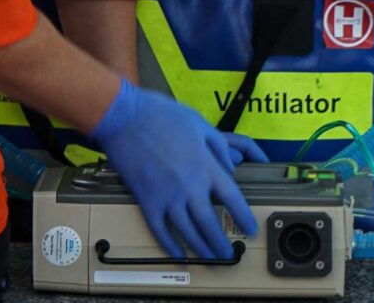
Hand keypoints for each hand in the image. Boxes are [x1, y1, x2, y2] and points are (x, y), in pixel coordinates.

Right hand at [91, 81, 267, 262]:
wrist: (124, 117)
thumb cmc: (161, 115)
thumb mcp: (199, 123)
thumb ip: (218, 146)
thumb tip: (231, 168)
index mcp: (205, 166)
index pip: (232, 199)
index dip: (243, 217)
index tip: (250, 229)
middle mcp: (189, 186)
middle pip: (210, 223)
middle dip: (221, 243)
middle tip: (228, 254)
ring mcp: (167, 196)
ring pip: (188, 231)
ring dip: (201, 249)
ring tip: (210, 259)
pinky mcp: (146, 200)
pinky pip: (160, 230)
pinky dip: (170, 245)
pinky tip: (178, 254)